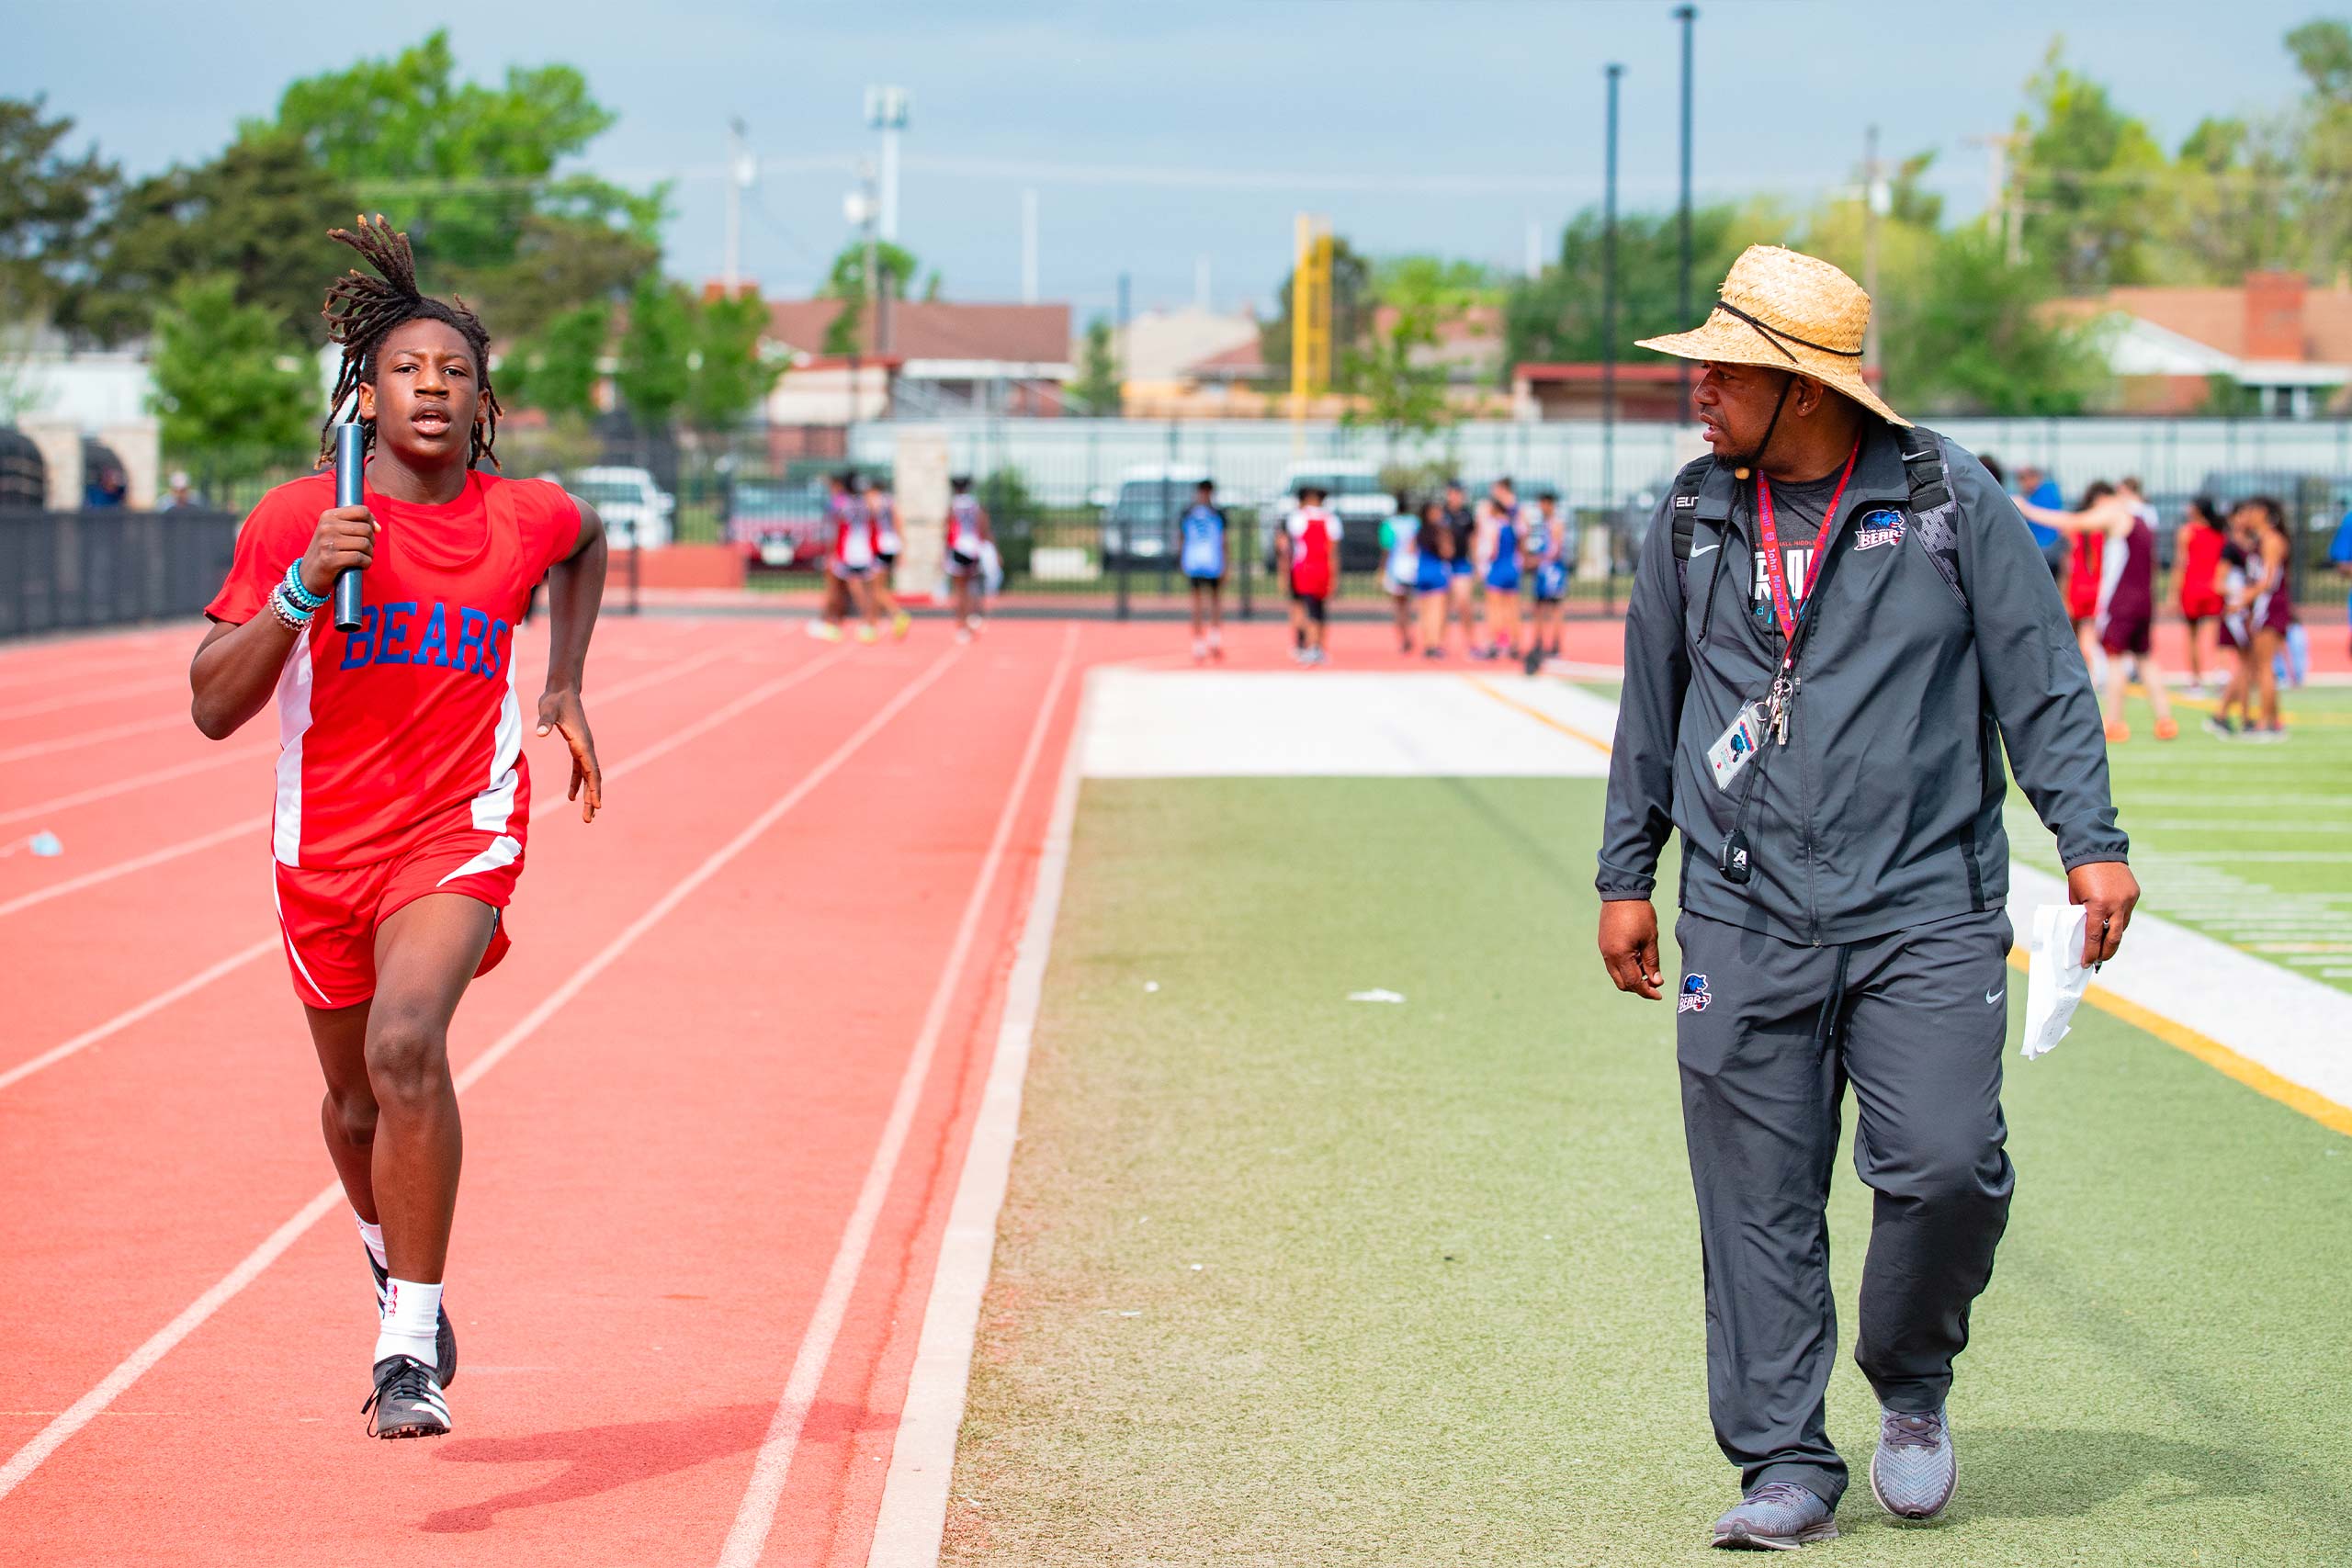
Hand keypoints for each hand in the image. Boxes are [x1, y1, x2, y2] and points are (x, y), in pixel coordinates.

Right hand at [300, 505, 375, 598]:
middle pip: (366, 529)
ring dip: (369, 554)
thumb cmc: (327, 552)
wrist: (307, 575)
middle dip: (371, 541)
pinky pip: (360, 558)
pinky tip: (361, 566)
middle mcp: (327, 526)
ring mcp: (328, 543)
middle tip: (364, 550)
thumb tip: (378, 527)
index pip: (362, 511)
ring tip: (362, 558)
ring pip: (365, 544)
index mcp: (328, 516)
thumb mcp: (335, 532)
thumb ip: (356, 525)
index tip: (371, 533)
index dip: (371, 522)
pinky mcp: (331, 559)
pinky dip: (366, 563)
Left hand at [537, 688, 601, 822]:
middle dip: (593, 798)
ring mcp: (582, 748)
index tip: (597, 805)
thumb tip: (540, 732)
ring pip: (588, 776)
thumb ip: (545, 721)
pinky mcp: (576, 746)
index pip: (591, 771)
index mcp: (582, 743)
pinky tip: (571, 797)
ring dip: (588, 794)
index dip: (595, 789)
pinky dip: (577, 783)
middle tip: (589, 819)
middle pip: (593, 778)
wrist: (561, 689)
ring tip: (586, 814)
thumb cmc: (555, 699)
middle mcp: (586, 748)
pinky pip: (579, 770)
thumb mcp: (548, 709)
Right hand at [1598, 898, 1663, 999]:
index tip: (1659, 995)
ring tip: (1647, 968)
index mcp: (1621, 956)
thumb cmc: (1639, 914)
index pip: (1634, 982)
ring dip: (1631, 977)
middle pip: (1622, 983)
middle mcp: (1609, 956)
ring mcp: (1604, 950)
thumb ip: (1652, 962)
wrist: (1622, 893)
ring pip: (1616, 975)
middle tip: (1654, 982)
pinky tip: (1637, 959)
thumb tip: (1656, 981)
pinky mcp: (1604, 944)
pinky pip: (1613, 964)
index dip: (1647, 991)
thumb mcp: (1650, 939)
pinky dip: (1625, 967)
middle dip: (1638, 987)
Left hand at [2067, 860, 2137, 965]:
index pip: (2094, 937)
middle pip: (2114, 937)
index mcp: (2097, 905)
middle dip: (2106, 952)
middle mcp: (2116, 904)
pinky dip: (2120, 920)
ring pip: (2123, 926)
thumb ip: (2083, 914)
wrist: (2096, 848)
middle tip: (2099, 961)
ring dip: (2114, 936)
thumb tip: (2088, 931)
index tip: (2087, 962)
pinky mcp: (2134, 894)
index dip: (2090, 952)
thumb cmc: (2080, 872)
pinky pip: (2127, 913)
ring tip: (2105, 946)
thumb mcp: (2076, 896)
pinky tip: (2112, 926)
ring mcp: (2128, 899)